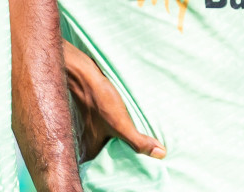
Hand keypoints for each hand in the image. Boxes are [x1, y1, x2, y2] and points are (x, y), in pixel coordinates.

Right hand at [62, 41, 163, 163]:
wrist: (83, 73)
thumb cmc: (98, 99)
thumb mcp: (120, 123)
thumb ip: (138, 141)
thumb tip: (160, 154)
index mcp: (91, 147)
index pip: (104, 167)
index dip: (117, 170)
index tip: (134, 169)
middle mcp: (88, 140)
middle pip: (106, 155)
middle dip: (122, 156)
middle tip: (140, 157)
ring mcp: (91, 126)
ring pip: (107, 140)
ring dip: (120, 141)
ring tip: (137, 142)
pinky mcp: (95, 114)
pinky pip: (109, 127)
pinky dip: (118, 128)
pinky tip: (128, 123)